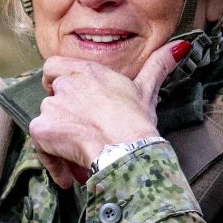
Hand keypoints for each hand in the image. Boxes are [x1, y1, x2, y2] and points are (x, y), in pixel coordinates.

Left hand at [27, 37, 187, 187]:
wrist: (126, 148)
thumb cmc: (137, 121)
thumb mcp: (148, 90)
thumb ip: (159, 65)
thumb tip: (181, 47)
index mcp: (86, 71)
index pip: (53, 67)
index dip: (55, 82)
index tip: (68, 99)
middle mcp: (65, 85)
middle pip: (50, 99)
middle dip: (63, 119)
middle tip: (82, 137)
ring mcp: (52, 107)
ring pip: (47, 124)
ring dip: (60, 141)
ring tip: (80, 158)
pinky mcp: (43, 130)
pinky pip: (41, 147)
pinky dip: (53, 163)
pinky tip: (70, 175)